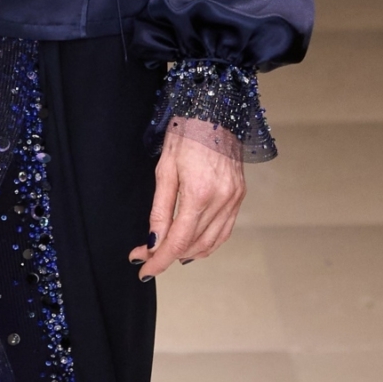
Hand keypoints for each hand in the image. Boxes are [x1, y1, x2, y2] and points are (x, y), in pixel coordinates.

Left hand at [129, 119, 245, 281]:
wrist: (216, 111)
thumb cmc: (187, 133)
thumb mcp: (164, 169)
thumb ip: (160, 210)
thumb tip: (153, 242)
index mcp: (200, 193)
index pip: (178, 241)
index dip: (159, 260)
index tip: (143, 270)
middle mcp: (222, 200)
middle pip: (193, 245)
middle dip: (166, 255)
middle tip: (145, 255)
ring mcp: (235, 200)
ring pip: (210, 243)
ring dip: (186, 253)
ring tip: (164, 251)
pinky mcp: (240, 196)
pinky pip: (223, 231)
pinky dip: (206, 243)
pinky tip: (190, 243)